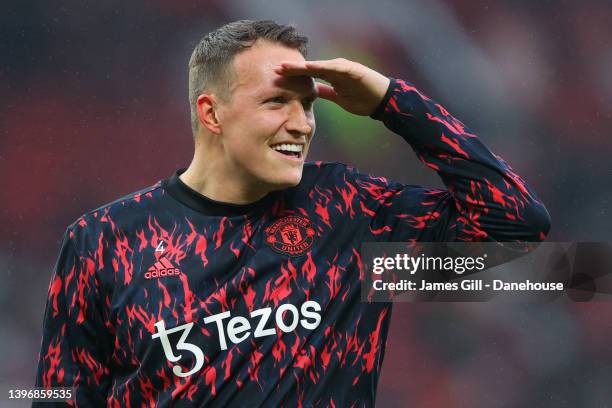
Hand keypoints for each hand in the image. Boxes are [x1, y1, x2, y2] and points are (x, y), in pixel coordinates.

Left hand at [275, 58, 389, 115]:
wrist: (382, 101)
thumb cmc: (362, 99)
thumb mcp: (339, 98)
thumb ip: (326, 92)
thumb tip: (312, 92)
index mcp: (331, 76)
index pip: (309, 74)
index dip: (294, 75)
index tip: (278, 76)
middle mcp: (336, 70)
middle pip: (311, 68)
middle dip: (294, 68)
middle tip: (277, 68)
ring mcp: (344, 68)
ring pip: (321, 65)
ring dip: (305, 66)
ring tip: (290, 67)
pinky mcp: (353, 70)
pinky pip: (336, 67)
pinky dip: (324, 66)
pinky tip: (311, 67)